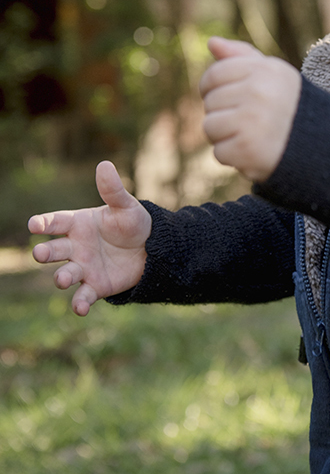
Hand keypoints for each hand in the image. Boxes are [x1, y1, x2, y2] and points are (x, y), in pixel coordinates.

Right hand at [28, 161, 151, 315]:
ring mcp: (83, 267)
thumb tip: (104, 164)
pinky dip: (79, 304)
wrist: (152, 249)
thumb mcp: (126, 206)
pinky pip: (83, 296)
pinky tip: (80, 309)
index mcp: (78, 224)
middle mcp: (75, 246)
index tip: (34, 224)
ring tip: (63, 278)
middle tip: (40, 253)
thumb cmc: (133, 224)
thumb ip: (113, 190)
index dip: (44, 223)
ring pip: (65, 273)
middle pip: (54, 250)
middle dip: (45, 252)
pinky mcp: (95, 286)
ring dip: (62, 277)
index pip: (56, 222)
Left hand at [200, 38, 301, 182]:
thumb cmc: (288, 105)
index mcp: (264, 69)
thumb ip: (242, 57)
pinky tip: (254, 151)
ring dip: (225, 136)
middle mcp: (258, 92)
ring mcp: (252, 121)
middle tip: (248, 120)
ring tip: (250, 135)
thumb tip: (212, 42)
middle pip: (210, 102)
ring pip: (210, 127)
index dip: (212, 88)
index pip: (214, 74)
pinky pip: (219, 152)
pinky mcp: (247, 149)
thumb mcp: (272, 74)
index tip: (226, 98)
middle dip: (222, 113)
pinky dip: (234, 157)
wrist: (319, 144)